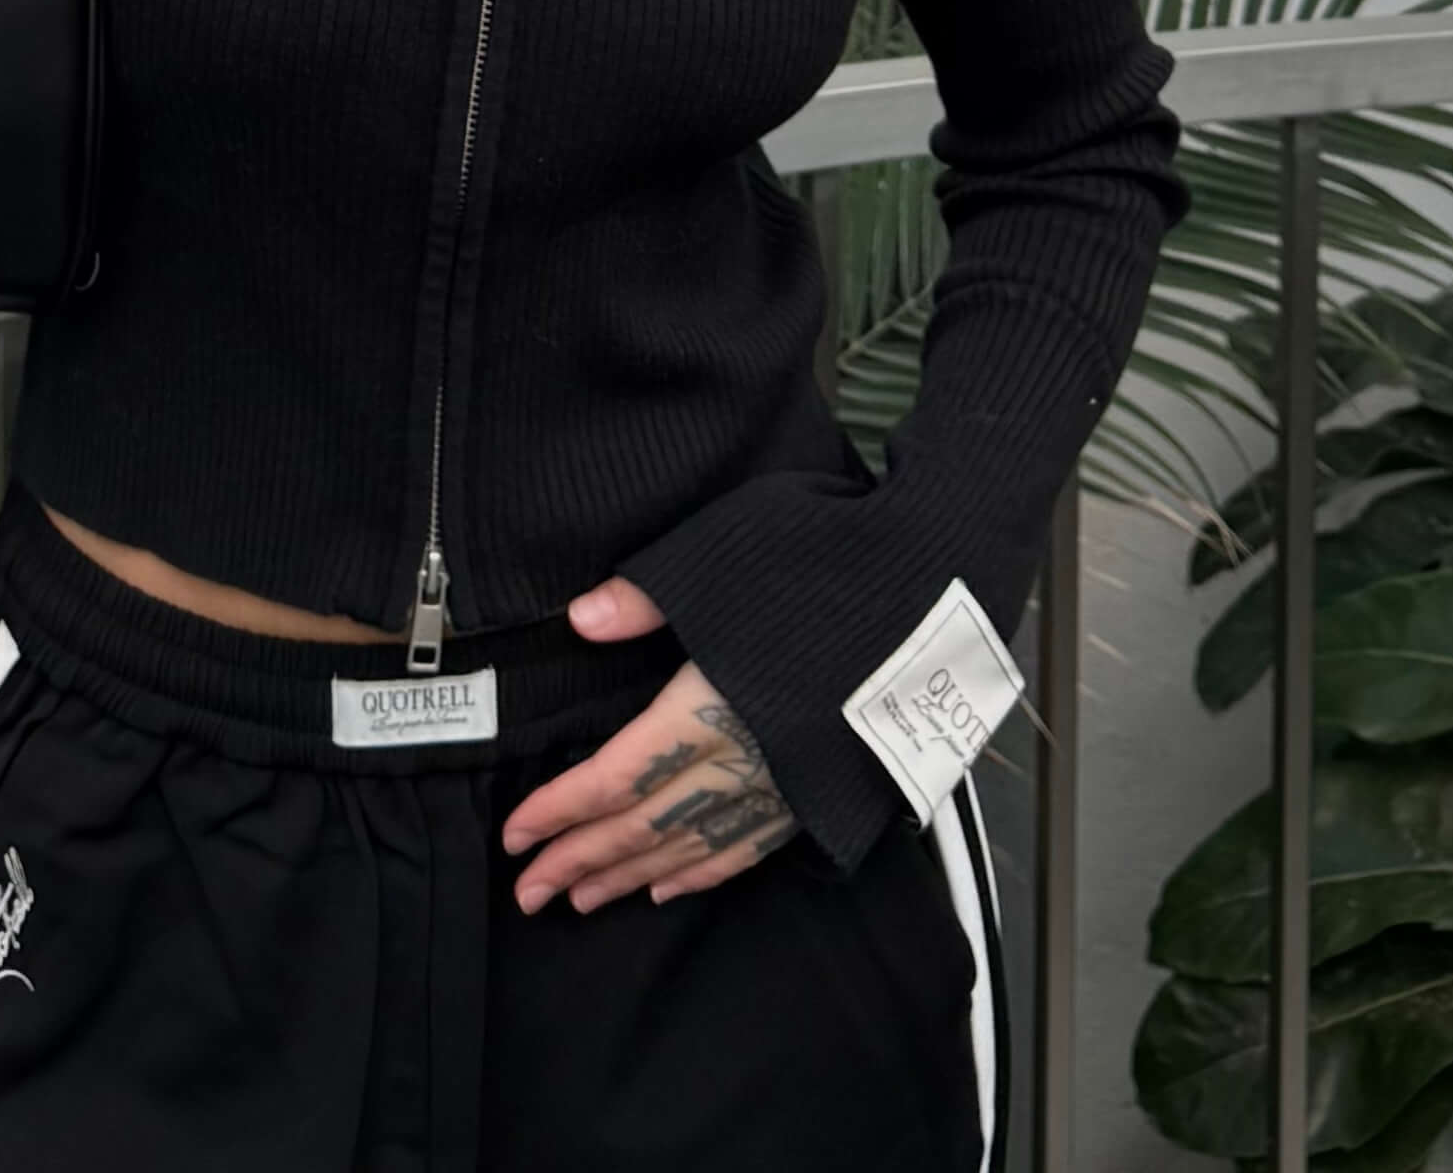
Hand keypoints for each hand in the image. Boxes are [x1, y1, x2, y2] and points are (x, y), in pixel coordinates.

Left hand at [500, 576, 796, 913]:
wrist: (936, 584)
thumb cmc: (823, 554)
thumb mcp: (719, 558)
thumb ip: (646, 598)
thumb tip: (581, 620)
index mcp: (708, 706)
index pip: (615, 778)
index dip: (561, 811)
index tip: (516, 836)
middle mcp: (746, 760)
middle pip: (646, 825)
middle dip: (582, 860)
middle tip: (529, 894)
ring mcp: (789, 783)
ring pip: (695, 848)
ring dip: (633, 876)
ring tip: (584, 898)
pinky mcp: (826, 789)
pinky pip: (751, 850)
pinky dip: (704, 872)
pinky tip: (673, 885)